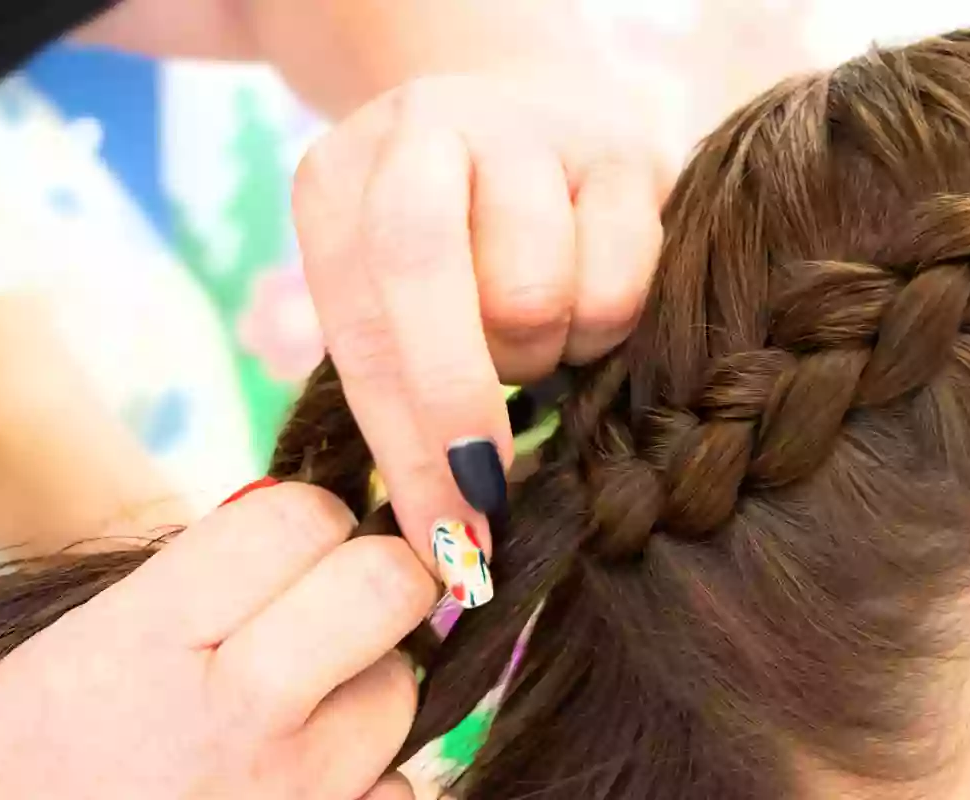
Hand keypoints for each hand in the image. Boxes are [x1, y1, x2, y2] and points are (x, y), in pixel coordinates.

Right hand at [0, 483, 437, 799]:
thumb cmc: (39, 756)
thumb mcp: (81, 639)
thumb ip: (189, 573)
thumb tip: (303, 522)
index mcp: (155, 637)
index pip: (300, 518)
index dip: (314, 516)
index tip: (299, 541)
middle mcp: (235, 713)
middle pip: (387, 587)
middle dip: (375, 576)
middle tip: (340, 598)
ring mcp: (292, 791)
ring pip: (400, 687)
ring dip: (367, 684)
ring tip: (299, 707)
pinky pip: (400, 786)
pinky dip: (368, 778)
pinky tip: (306, 777)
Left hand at [292, 74, 670, 589]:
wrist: (533, 111)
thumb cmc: (452, 239)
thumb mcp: (389, 298)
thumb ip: (397, 394)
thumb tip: (448, 544)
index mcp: (343, 178)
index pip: (359, 324)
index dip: (403, 446)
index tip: (443, 540)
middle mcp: (425, 130)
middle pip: (424, 276)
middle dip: (456, 403)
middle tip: (487, 485)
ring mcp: (529, 129)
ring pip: (536, 296)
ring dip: (540, 354)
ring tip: (533, 335)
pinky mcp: (627, 152)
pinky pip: (622, 285)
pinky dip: (604, 324)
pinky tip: (585, 301)